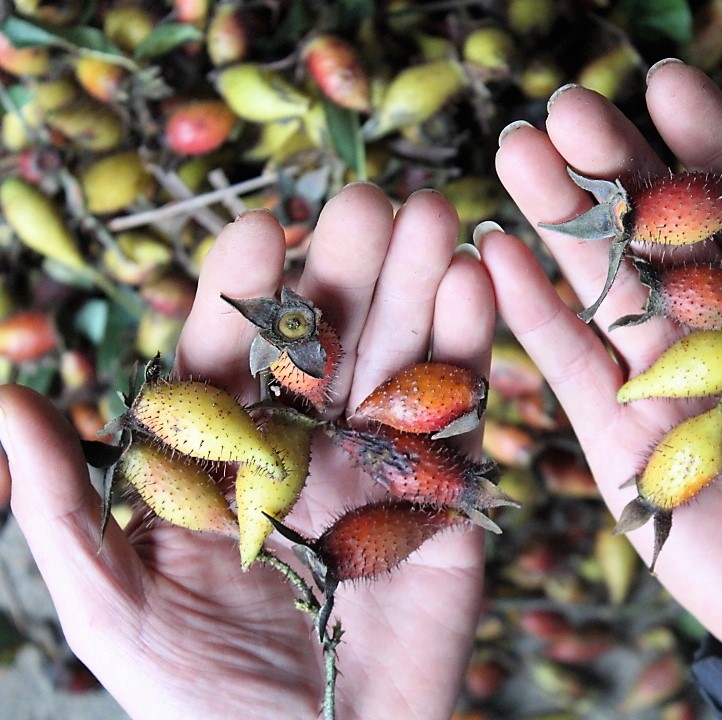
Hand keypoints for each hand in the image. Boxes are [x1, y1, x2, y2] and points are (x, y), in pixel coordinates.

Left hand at [0, 184, 494, 717]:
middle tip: (374, 201)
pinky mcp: (444, 501)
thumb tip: (3, 395)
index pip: (233, 352)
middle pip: (329, 342)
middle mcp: (303, 446)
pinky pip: (460, 420)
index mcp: (222, 455)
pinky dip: (471, 354)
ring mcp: (377, 468)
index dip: (247, 288)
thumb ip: (64, 502)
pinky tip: (477, 288)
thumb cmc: (198, 700)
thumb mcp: (112, 605)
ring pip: (401, 362)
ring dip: (421, 289)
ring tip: (438, 220)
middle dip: (351, 270)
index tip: (263, 225)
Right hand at [479, 59, 721, 661]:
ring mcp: (666, 379)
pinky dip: (533, 314)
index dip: (712, 143)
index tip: (668, 83)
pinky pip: (571, 367)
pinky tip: (497, 256)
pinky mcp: (620, 438)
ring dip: (561, 221)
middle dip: (617, 168)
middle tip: (566, 106)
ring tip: (516, 153)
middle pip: (663, 231)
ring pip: (606, 285)